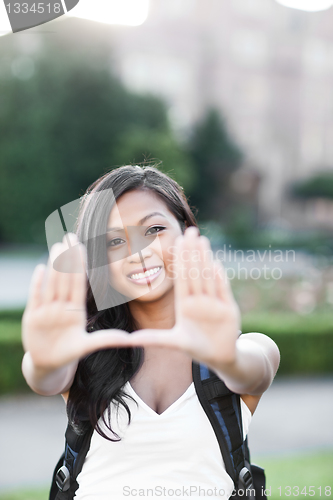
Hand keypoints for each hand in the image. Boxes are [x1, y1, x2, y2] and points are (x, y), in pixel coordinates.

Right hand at [22, 233, 132, 371]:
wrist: (48, 364)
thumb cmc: (69, 353)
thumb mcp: (88, 346)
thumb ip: (106, 340)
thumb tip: (128, 339)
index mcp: (76, 310)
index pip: (79, 283)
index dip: (80, 265)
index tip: (82, 247)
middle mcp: (61, 306)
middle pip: (65, 278)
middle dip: (67, 257)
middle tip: (70, 236)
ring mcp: (47, 310)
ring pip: (52, 283)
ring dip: (54, 266)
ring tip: (57, 246)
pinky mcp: (33, 316)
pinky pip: (35, 297)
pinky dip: (37, 284)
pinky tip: (40, 268)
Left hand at [124, 227, 240, 367]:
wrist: (219, 357)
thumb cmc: (195, 348)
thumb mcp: (173, 342)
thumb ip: (153, 339)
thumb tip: (130, 338)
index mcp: (185, 305)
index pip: (181, 278)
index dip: (179, 260)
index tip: (177, 242)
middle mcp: (199, 301)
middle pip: (195, 272)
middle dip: (192, 252)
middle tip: (190, 231)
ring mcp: (214, 304)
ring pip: (208, 277)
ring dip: (205, 259)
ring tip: (202, 241)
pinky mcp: (228, 309)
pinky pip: (223, 291)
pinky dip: (220, 279)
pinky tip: (216, 263)